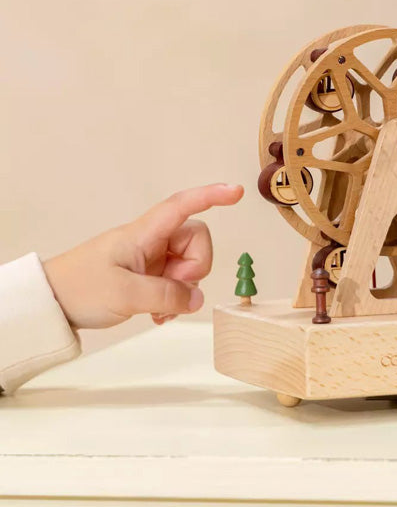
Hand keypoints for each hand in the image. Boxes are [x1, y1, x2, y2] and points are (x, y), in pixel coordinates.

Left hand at [43, 183, 243, 328]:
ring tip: (157, 310)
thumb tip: (196, 299)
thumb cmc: (79, 288)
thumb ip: (167, 296)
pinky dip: (173, 300)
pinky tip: (156, 314)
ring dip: (182, 292)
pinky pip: (176, 284)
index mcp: (144, 233)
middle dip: (194, 271)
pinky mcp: (147, 277)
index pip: (182, 205)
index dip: (211, 196)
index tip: (236, 192)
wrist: (50, 303)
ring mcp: (150, 259)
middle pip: (196, 243)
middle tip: (170, 292)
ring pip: (188, 267)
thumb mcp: (125, 294)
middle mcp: (151, 241)